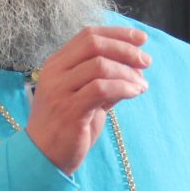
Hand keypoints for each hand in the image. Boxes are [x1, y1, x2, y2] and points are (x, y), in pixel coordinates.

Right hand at [25, 27, 148, 173]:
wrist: (43, 157)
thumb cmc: (66, 127)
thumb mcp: (87, 98)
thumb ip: (106, 81)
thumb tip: (136, 69)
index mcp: (57, 63)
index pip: (88, 35)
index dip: (118, 34)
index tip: (141, 39)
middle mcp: (55, 72)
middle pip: (94, 44)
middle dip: (126, 49)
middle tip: (146, 61)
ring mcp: (60, 90)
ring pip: (100, 65)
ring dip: (128, 72)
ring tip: (141, 85)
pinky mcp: (69, 109)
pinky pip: (102, 89)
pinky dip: (124, 87)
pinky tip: (135, 93)